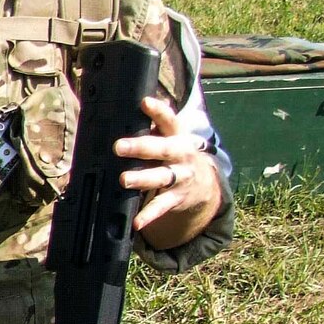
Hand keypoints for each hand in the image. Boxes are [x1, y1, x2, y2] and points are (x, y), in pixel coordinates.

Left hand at [116, 94, 219, 232]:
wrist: (205, 184)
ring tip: (124, 179)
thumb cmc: (177, 155)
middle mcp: (181, 155)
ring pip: (161, 176)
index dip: (158, 111)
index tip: (145, 102)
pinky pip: (161, 206)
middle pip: (162, 148)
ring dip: (142, 178)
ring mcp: (181, 177)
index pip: (169, 120)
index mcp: (177, 137)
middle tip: (118, 146)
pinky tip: (137, 222)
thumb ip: (154, 127)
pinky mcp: (177, 198)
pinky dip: (148, 214)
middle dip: (140, 147)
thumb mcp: (171, 138)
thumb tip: (133, 104)